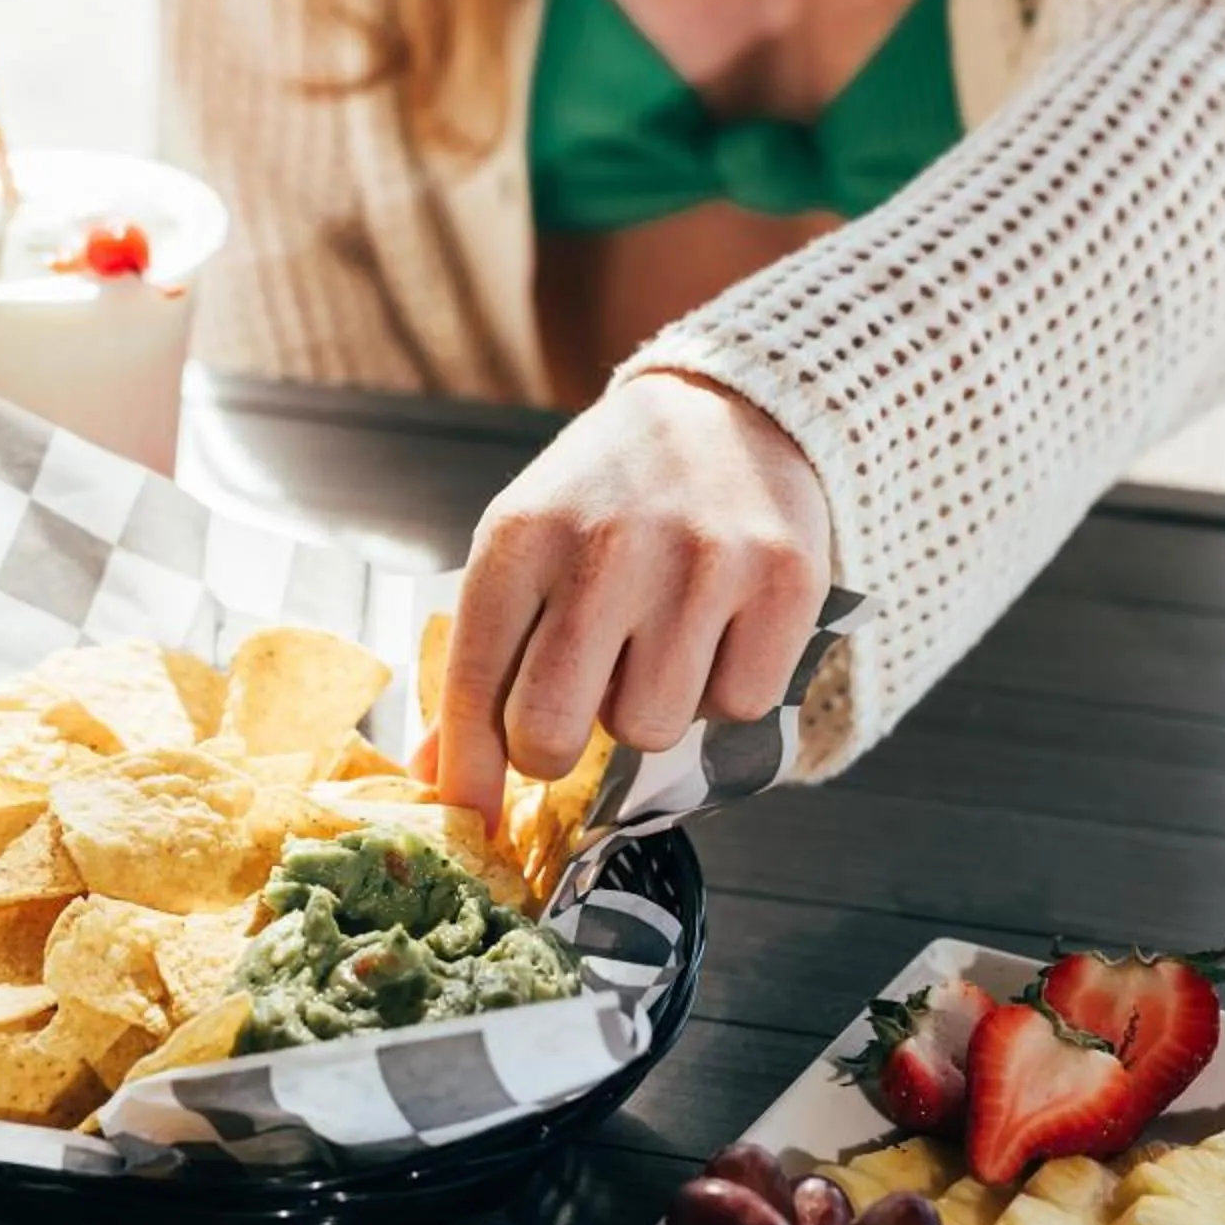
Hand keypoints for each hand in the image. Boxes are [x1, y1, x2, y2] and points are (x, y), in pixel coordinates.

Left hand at [437, 371, 830, 821]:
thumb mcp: (525, 548)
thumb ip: (484, 659)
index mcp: (521, 538)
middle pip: (553, 731)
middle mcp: (606, 549)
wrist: (724, 406)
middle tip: (574, 714)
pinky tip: (720, 630)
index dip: (468, 770)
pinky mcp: (783, 580)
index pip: (476, 687)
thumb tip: (442, 777)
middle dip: (554, 748)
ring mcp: (700, 564)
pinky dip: (727, 689)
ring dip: (650, 708)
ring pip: (652, 730)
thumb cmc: (609, 496)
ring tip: (657, 641)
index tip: (467, 818)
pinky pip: (740, 706)